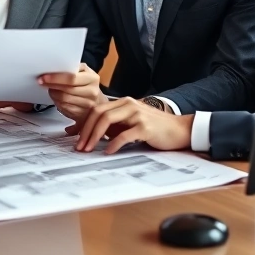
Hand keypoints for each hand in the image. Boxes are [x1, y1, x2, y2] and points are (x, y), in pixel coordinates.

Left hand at [39, 63, 105, 122]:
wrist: (97, 102)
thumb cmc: (86, 84)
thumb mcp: (84, 72)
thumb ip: (73, 68)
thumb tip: (55, 67)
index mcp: (92, 78)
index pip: (72, 78)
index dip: (56, 78)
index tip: (43, 77)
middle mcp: (92, 92)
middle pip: (66, 90)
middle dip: (51, 85)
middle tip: (41, 82)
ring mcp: (87, 105)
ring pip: (63, 99)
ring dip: (53, 93)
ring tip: (50, 88)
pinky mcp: (80, 114)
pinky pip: (63, 108)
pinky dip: (56, 101)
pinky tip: (55, 97)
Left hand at [72, 97, 193, 153]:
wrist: (180, 129)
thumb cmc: (154, 128)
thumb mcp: (129, 125)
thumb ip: (111, 127)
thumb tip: (86, 134)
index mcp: (123, 103)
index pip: (96, 109)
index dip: (83, 124)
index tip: (74, 138)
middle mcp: (128, 104)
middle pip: (98, 113)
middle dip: (85, 130)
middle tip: (79, 146)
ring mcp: (137, 114)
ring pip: (107, 120)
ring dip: (94, 136)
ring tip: (88, 149)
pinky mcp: (145, 126)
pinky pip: (124, 134)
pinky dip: (113, 144)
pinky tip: (108, 151)